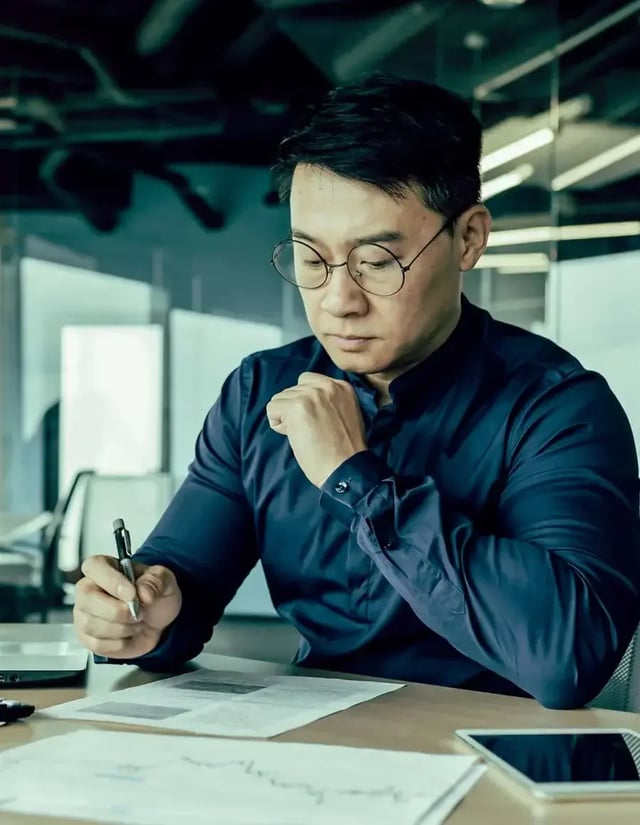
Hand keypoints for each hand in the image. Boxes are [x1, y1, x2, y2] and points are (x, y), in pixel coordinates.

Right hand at [73, 555, 181, 659]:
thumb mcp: (165, 581)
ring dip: (122, 628)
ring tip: (137, 622)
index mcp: (106, 567)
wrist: (159, 621)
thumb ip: (156, 581)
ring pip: (90, 624)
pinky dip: (120, 643)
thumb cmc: (155, 595)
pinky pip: (97, 644)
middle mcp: (89, 589)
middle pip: (86, 598)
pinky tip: (129, 634)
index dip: (111, 580)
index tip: (131, 593)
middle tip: (139, 612)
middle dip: (117, 610)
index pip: (94, 567)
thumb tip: (143, 591)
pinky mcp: (87, 638)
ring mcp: (84, 614)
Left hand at [266, 372, 366, 486]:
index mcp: (342, 386)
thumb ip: (329, 401)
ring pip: (280, 399)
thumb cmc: (345, 450)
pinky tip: (295, 436)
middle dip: (295, 410)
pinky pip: (272, 409)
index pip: (307, 380)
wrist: (345, 468)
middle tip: (311, 431)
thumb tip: (303, 400)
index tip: (315, 420)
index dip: (304, 402)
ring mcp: (311, 395)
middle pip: (292, 389)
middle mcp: (327, 386)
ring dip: (286, 418)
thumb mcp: (346, 414)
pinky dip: (278, 425)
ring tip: (304, 435)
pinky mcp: (297, 407)